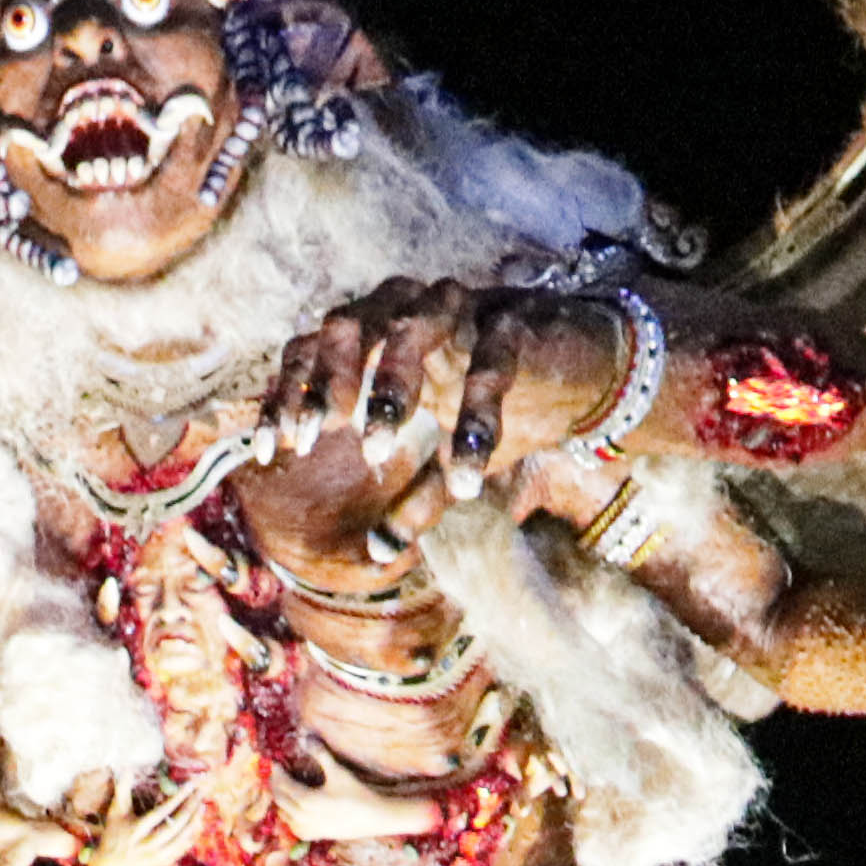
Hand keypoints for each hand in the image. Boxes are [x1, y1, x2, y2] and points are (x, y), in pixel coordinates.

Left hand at [265, 278, 638, 495]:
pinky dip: (473, 419)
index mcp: (383, 336)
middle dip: (326, 380)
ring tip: (376, 449)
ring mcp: (465, 312)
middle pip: (349, 322)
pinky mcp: (518, 325)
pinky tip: (465, 477)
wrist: (589, 376)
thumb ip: (416, 503)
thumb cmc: (508, 409)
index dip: (288, 395)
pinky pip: (488, 365)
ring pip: (411, 325)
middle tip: (316, 437)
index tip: (276, 453)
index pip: (314, 349)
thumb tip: (378, 554)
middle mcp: (413, 311)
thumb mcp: (452, 465)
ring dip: (388, 384)